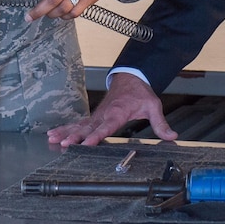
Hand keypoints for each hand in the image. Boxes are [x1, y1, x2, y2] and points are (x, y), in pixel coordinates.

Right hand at [46, 72, 176, 146]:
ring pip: (79, 125)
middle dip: (75, 137)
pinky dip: (65, 128)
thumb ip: (161, 123)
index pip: (106, 126)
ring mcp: (97, 115)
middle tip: (64, 144)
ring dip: (65, 132)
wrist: (131, 78)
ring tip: (52, 139)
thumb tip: (172, 136)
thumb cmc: (140, 93)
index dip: (96, 135)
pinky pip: (78, 123)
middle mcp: (104, 114)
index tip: (87, 143)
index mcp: (117, 113)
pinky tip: (53, 135)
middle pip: (88, 127)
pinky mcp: (93, 116)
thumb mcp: (153, 106)